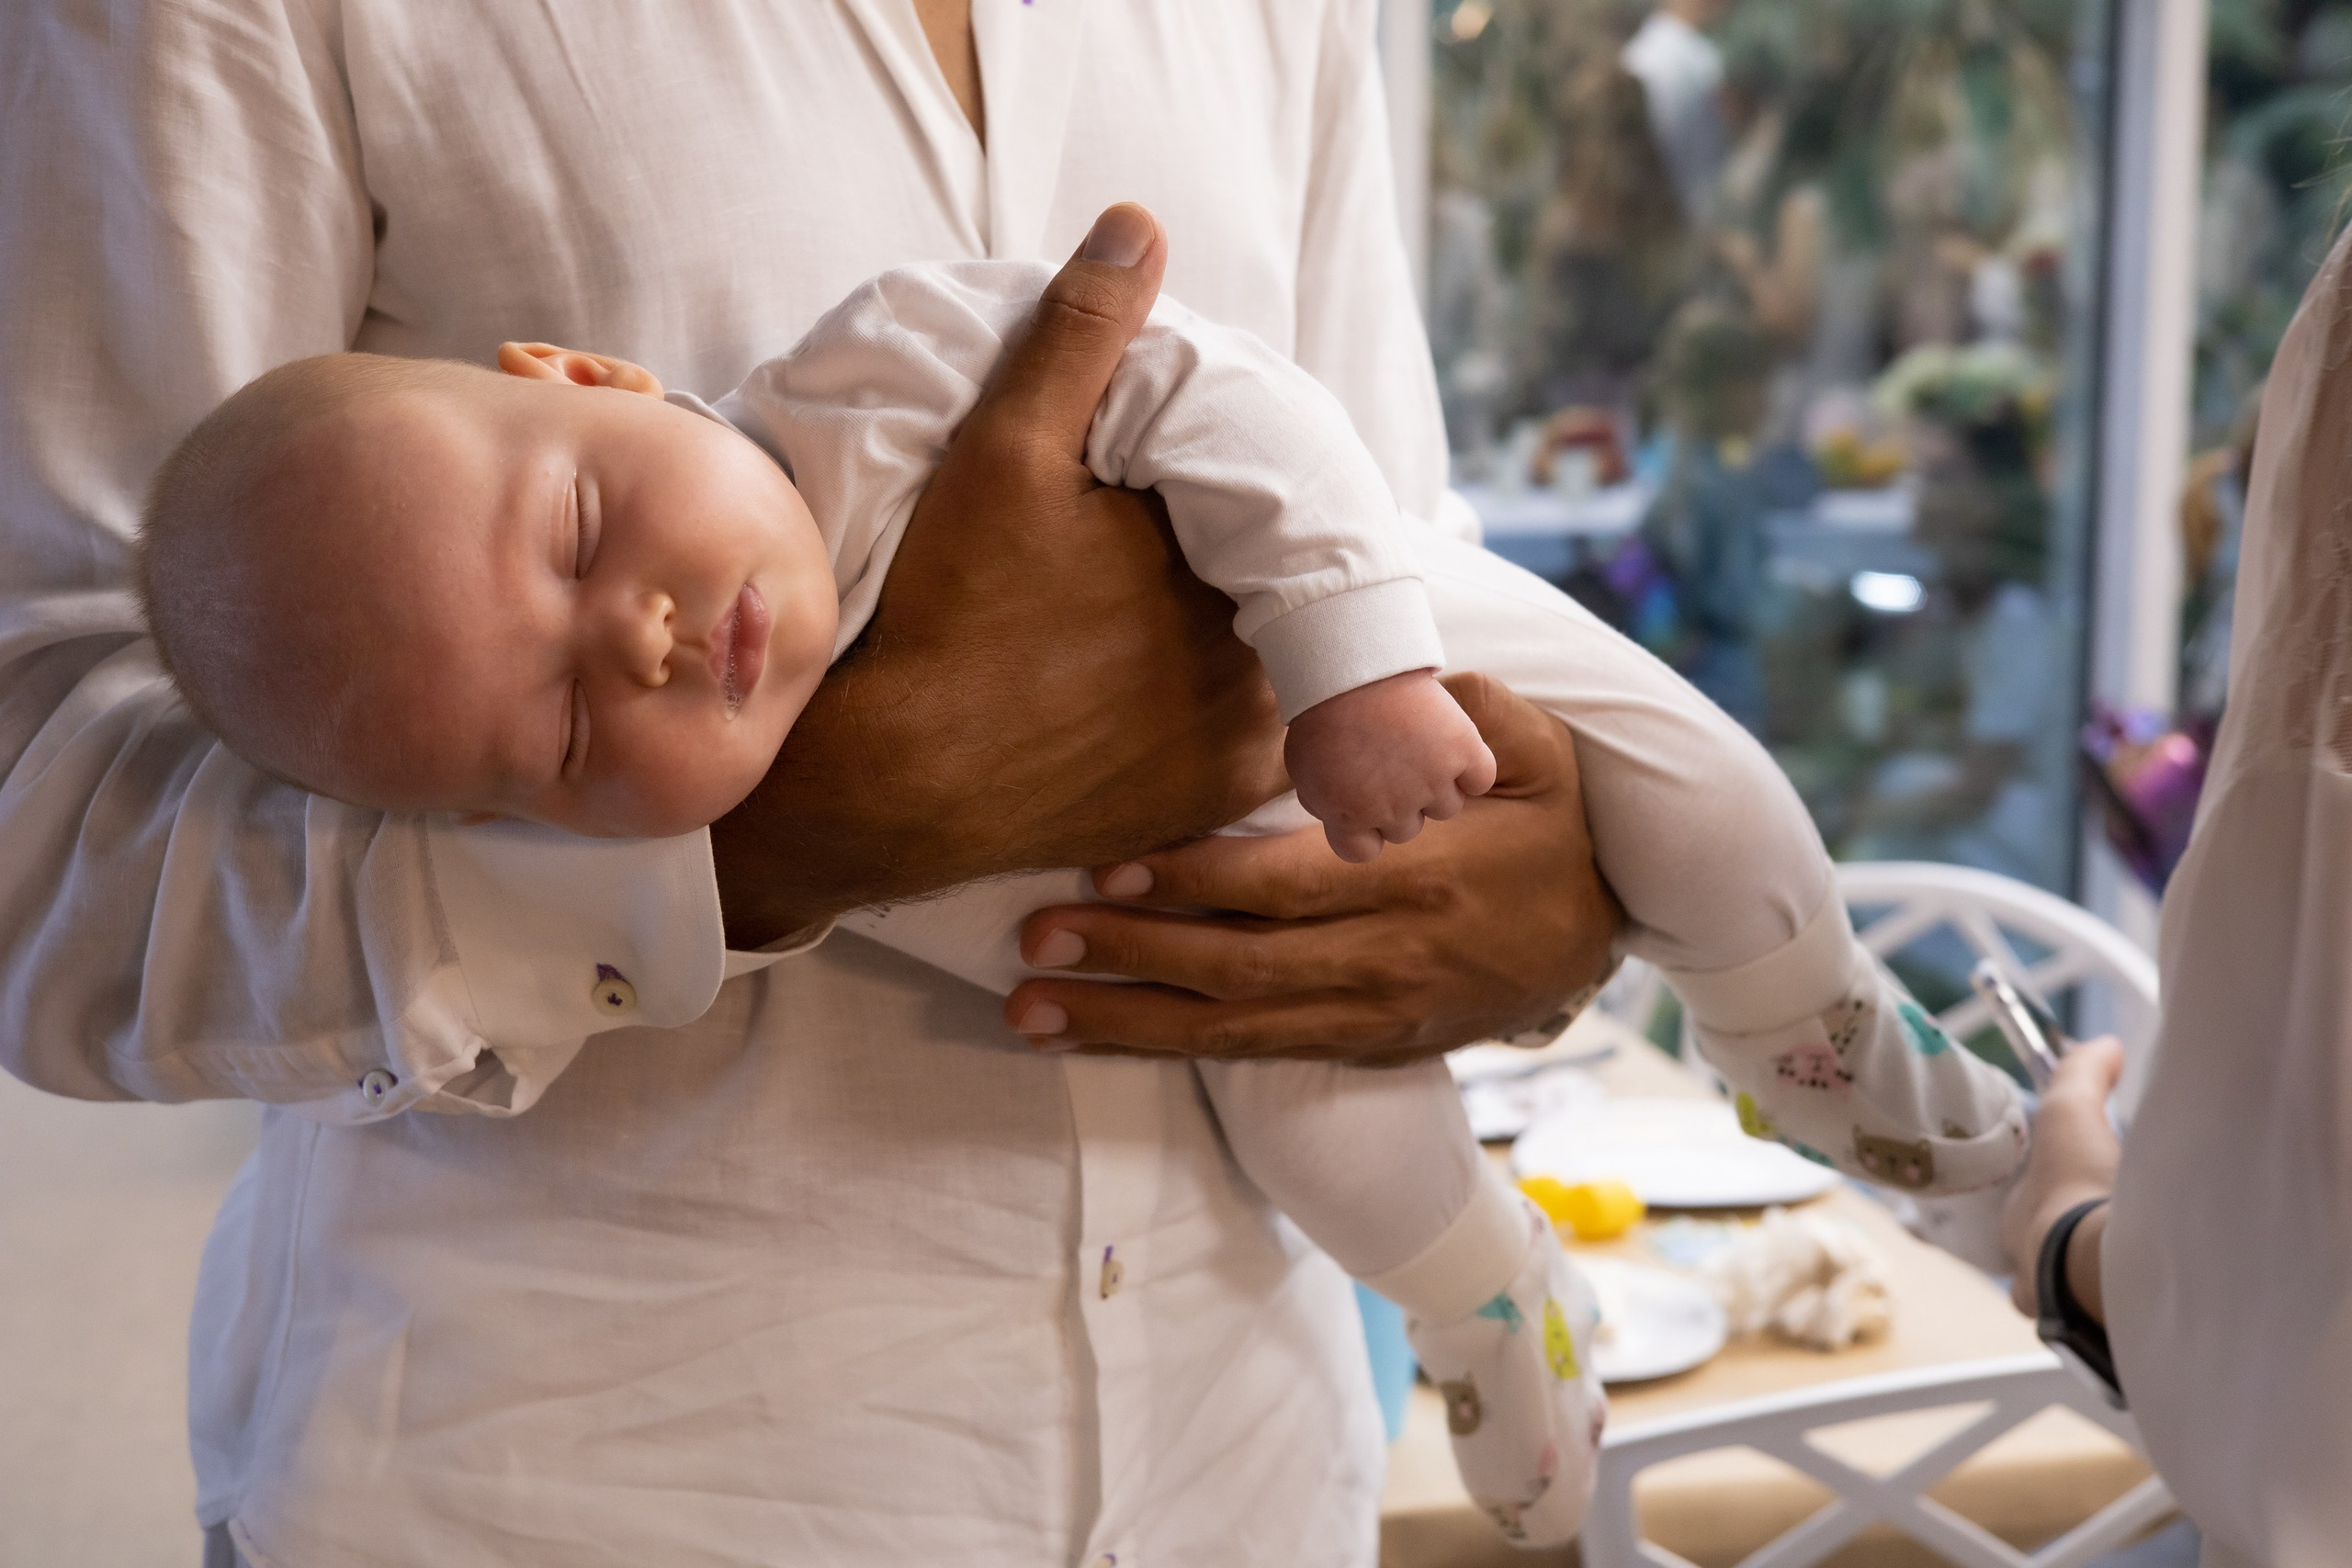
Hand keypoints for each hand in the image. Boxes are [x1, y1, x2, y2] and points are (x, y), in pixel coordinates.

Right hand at [711, 205, 1287, 946]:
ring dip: (1230, 626)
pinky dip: (1213, 704)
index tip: (1158, 484)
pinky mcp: (1216, 801)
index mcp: (1237, 560)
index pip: (1267, 495)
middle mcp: (1268, 655)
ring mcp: (1251, 740)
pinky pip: (1246, 734)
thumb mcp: (1004, 453)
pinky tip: (1146, 683)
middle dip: (1227, 551)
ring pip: (1267, 652)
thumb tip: (1138, 227)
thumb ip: (1078, 338)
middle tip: (1140, 548)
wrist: (898, 784)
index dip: (1223, 479)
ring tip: (1139, 614)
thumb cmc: (949, 611)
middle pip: (1272, 575)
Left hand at [1002, 673, 1623, 1063]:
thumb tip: (1391, 681)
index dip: (1192, 882)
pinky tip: (1091, 1037)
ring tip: (1029, 1011)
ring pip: (1232, 1030)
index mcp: (1420, 879)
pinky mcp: (1356, 1045)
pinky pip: (1250, 1056)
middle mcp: (1386, 960)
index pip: (1285, 886)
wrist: (1596, 937)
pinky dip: (1163, 1050)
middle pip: (1239, 967)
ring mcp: (1368, 1015)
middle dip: (1129, 957)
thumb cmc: (1546, 824)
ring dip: (1125, 1023)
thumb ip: (1464, 711)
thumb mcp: (1535, 750)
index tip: (1105, 868)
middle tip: (1033, 941)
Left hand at [1286, 670, 1497, 861]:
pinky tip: (1455, 748)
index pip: (1364, 851)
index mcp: (1349, 820)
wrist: (1348, 668)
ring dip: (1438, 783)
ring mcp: (1431, 783)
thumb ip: (1324, 800)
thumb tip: (1340, 812)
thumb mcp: (1303, 768)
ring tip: (1421, 746)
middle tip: (1391, 761)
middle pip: (1408, 829)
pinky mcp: (1463, 753)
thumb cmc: (1318, 711)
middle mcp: (1394, 811)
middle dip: (1400, 801)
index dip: (1364, 827)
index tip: (1363, 799)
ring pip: (1447, 806)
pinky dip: (1472, 767)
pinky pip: (1481, 778)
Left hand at [2000, 1036, 2125, 1317]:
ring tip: (2149, 1263)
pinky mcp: (2102, 1336)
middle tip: (2126, 1224)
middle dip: (2083, 1236)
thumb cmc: (2075, 1195)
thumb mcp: (2070, 1117)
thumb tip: (2102, 1046)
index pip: (2034, 1205)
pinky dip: (2135, 1306)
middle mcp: (2031, 1272)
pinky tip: (2164, 1297)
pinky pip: (2116, 1321)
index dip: (2058, 1188)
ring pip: (2083, 1292)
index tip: (2088, 1181)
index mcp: (2018, 1225)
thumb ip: (2081, 1076)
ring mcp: (2063, 1310)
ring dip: (2109, 1277)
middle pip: (2056, 1252)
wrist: (2100, 1272)